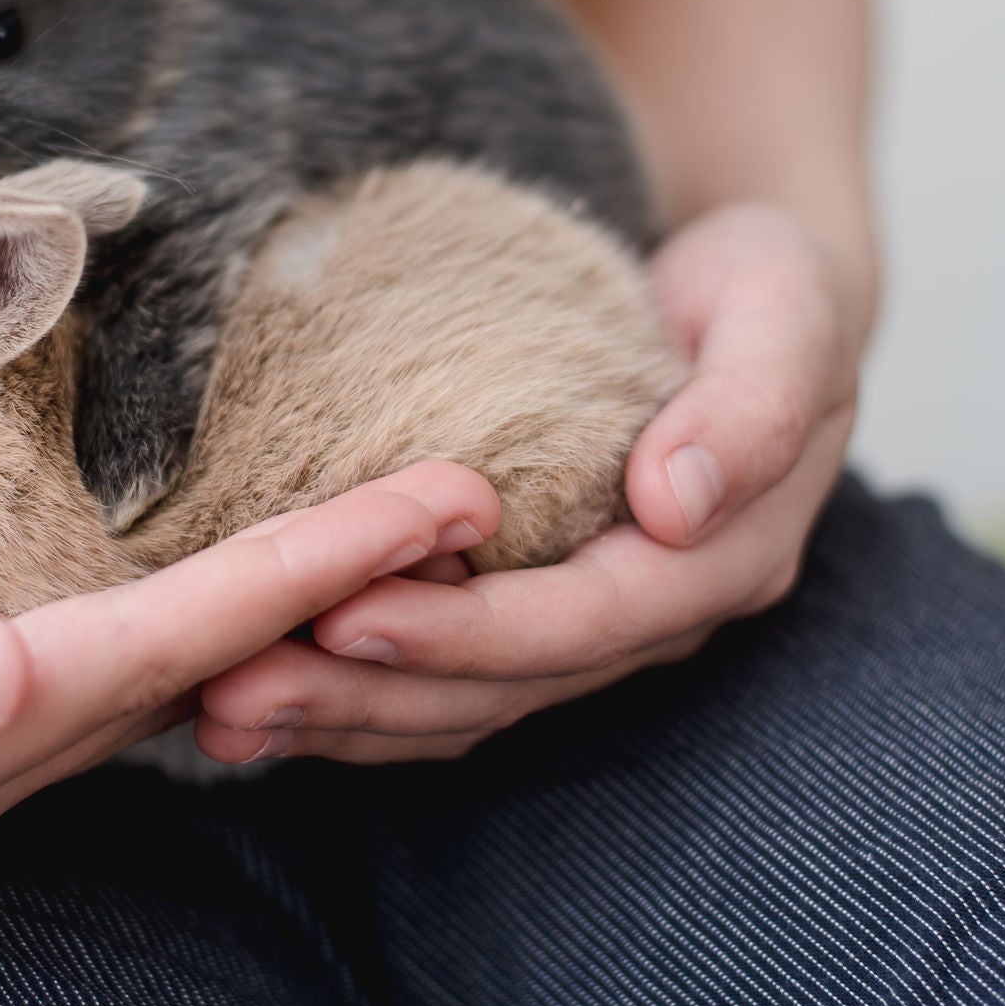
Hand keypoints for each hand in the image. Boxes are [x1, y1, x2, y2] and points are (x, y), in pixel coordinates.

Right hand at [0, 461, 494, 955]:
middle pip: (190, 675)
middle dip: (334, 590)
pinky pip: (75, 696)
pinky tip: (199, 603)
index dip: (308, 578)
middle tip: (468, 502)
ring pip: (144, 693)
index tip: (442, 512)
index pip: (161, 653)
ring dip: (267, 619)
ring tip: (376, 542)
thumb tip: (5, 675)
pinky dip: (167, 642)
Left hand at [194, 203, 861, 764]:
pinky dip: (350, 696)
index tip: (344, 614)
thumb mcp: (784, 310)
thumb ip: (751, 406)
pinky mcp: (529, 611)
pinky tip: (255, 701)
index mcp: (717, 561)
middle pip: (502, 687)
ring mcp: (589, 627)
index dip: (464, 630)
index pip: (581, 622)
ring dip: (339, 717)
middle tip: (236, 688)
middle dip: (366, 694)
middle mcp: (650, 618)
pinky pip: (439, 681)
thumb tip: (676, 506)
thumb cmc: (760, 288)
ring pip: (459, 704)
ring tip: (220, 712)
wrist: (743, 297)